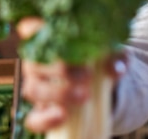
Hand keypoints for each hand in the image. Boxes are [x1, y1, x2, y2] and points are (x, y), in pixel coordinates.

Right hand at [16, 17, 126, 132]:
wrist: (106, 84)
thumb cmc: (104, 57)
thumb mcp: (114, 52)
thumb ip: (117, 56)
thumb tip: (115, 68)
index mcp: (48, 39)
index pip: (29, 28)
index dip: (37, 30)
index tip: (63, 36)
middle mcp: (36, 61)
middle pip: (34, 63)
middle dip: (60, 70)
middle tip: (87, 75)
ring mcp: (36, 86)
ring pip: (33, 89)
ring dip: (58, 93)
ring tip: (85, 96)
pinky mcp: (41, 111)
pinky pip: (33, 118)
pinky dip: (46, 119)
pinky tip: (63, 115)